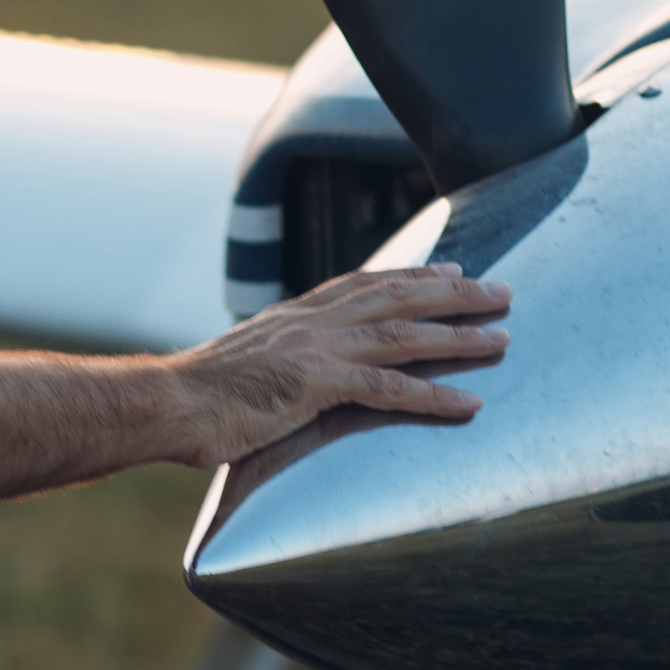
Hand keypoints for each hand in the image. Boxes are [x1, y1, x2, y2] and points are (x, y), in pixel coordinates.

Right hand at [165, 262, 509, 467]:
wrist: (168, 403)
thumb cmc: (199, 396)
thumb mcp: (248, 364)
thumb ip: (280, 361)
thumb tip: (290, 373)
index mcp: (297, 314)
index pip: (367, 283)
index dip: (413, 275)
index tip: (451, 267)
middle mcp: (313, 322)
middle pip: (398, 297)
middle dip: (454, 293)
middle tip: (499, 290)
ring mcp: (317, 350)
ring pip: (404, 335)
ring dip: (458, 336)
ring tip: (502, 339)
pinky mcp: (317, 384)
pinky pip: (388, 389)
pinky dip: (433, 394)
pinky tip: (468, 403)